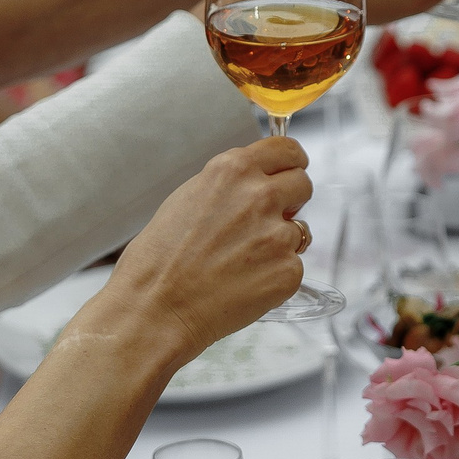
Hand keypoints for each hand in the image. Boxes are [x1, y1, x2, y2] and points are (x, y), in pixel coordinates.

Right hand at [100, 138, 314, 359]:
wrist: (155, 308)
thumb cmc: (159, 258)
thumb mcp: (188, 198)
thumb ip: (229, 186)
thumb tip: (258, 184)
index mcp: (233, 170)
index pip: (287, 149)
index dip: (291, 162)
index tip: (291, 171)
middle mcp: (260, 196)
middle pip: (302, 184)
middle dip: (292, 200)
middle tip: (268, 221)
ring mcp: (278, 235)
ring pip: (301, 230)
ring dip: (282, 242)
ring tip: (244, 261)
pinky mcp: (288, 271)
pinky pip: (294, 266)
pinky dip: (276, 275)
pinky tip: (245, 284)